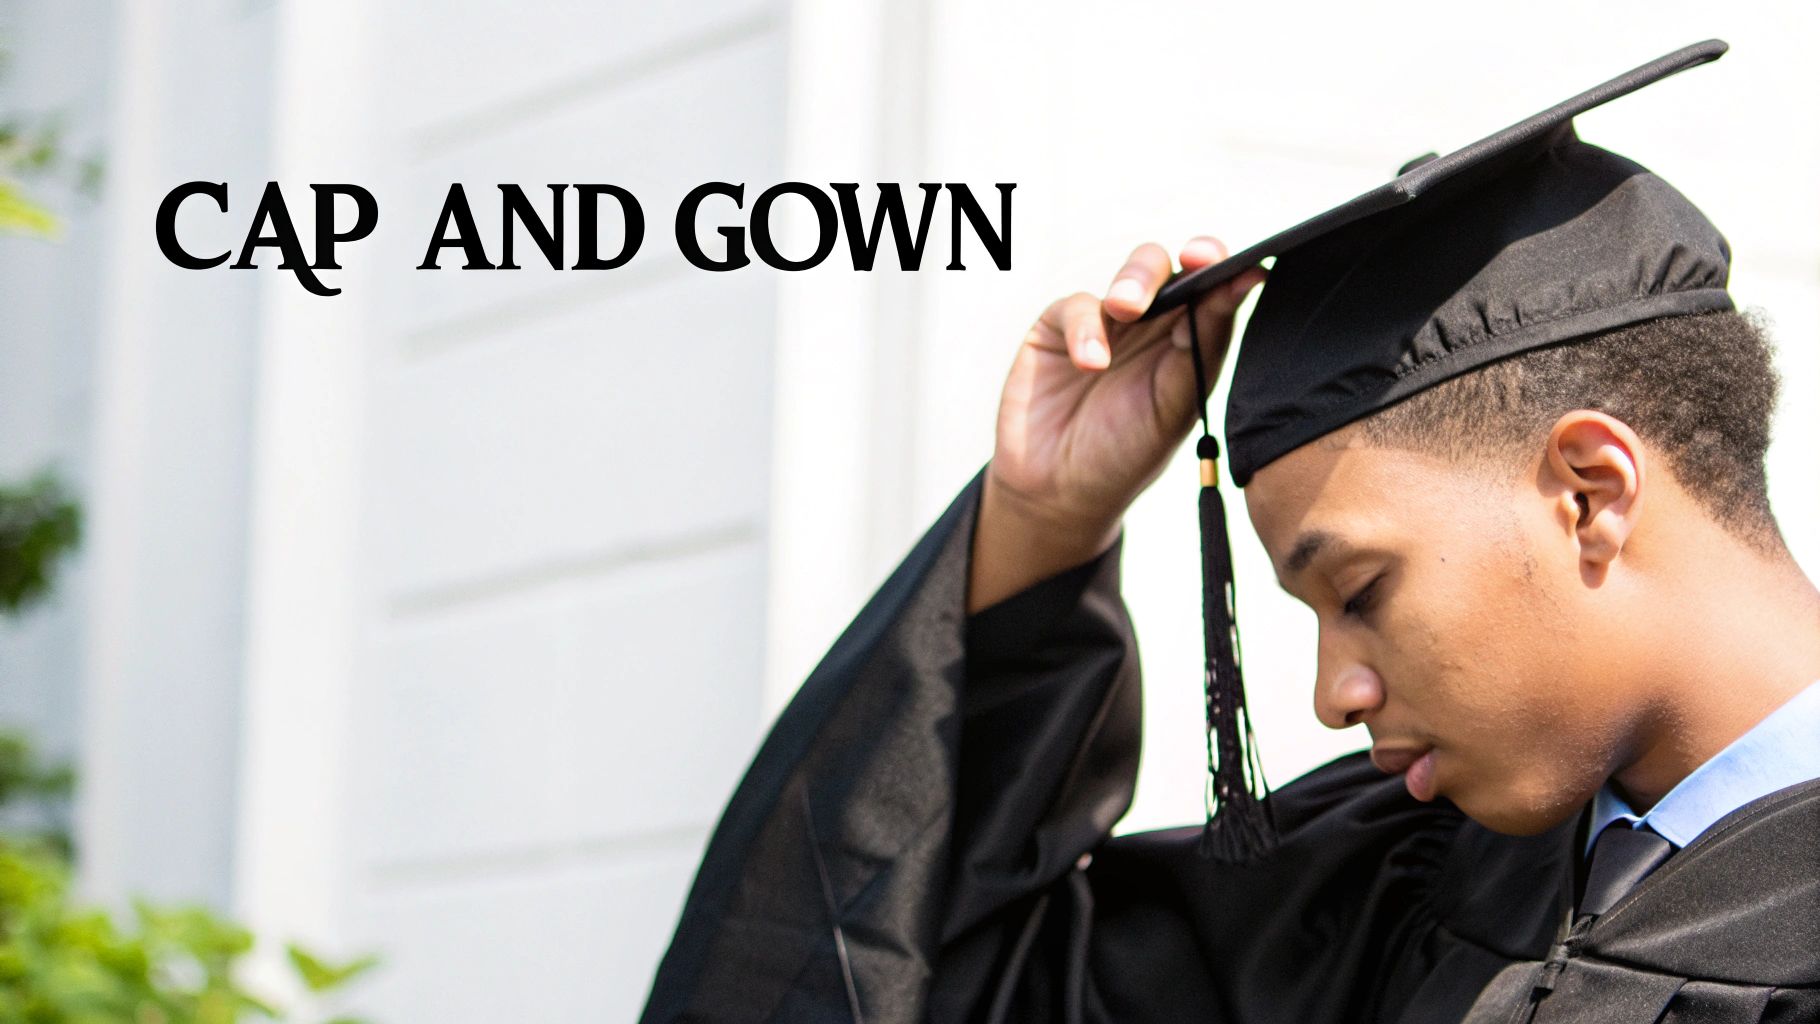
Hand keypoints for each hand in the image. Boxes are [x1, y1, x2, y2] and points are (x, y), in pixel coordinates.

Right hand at [968, 237, 1265, 613]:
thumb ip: (1203, 343)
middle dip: (1182, 264)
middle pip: (1174, 270)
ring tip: (1127, 308)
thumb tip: (1249, 280)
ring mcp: (1106, 324)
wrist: (1058, 493)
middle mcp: (1153, 327)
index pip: (1215, 294)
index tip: (1246, 266)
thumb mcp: (1173, 406)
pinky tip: (1090, 362)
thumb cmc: (1125, 454)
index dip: (1230, 271)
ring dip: (1135, 281)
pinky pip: (1076, 307)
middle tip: (1192, 262)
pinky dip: (1085, 328)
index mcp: (1190, 343)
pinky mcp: (1059, 328)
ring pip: (1131, 274)